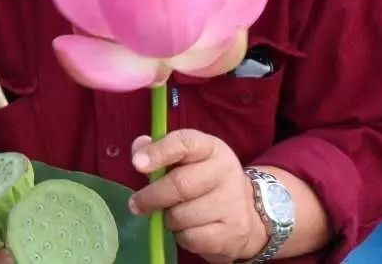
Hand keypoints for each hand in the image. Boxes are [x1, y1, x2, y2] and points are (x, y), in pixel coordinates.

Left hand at [128, 129, 267, 263]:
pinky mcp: (234, 232)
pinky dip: (181, 237)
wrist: (246, 212)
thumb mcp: (185, 159)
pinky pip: (192, 238)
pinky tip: (187, 229)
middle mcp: (225, 171)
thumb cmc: (203, 181)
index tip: (137, 165)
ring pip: (182, 215)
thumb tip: (138, 150)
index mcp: (211, 148)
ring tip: (172, 215)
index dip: (158, 152)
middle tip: (136, 205)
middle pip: (180, 184)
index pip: (184, 143)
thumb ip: (158, 150)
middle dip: (151, 197)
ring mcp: (233, 203)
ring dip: (168, 219)